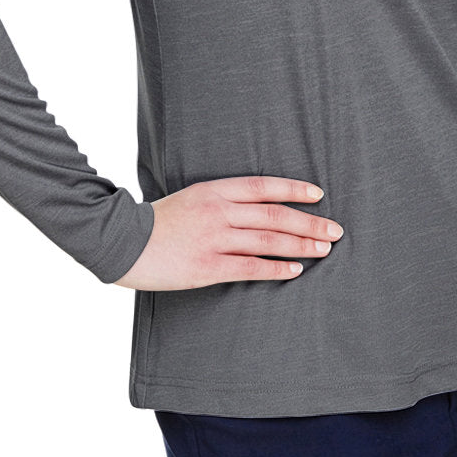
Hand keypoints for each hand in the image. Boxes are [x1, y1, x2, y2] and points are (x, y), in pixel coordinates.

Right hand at [112, 175, 342, 290]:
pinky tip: (295, 269)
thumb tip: (255, 209)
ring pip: (268, 241)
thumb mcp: (190, 198)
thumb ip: (221, 202)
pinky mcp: (207, 267)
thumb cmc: (156, 221)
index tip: (319, 194)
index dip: (294, 190)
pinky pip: (250, 267)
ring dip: (301, 245)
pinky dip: (276, 268)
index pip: (264, 186)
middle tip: (335, 230)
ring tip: (324, 249)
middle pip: (274, 215)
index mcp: (214, 190)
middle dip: (309, 222)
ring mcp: (214, 239)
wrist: (121, 241)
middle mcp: (218, 212)